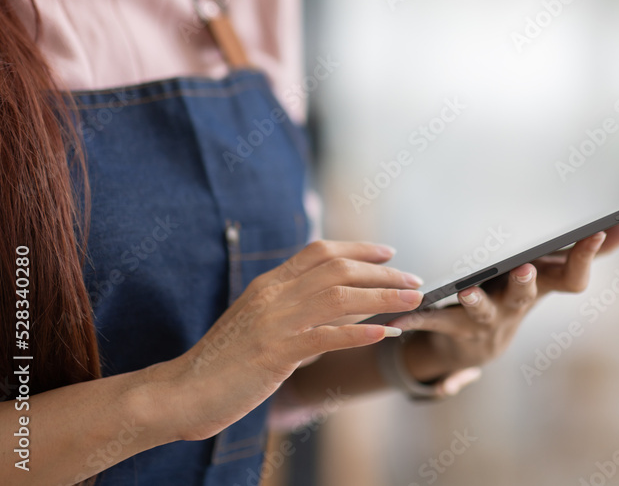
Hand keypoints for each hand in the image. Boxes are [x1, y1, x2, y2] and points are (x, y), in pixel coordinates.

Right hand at [150, 240, 422, 441]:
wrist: (181, 392)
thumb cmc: (223, 363)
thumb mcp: (258, 325)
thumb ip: (290, 310)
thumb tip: (332, 308)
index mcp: (268, 284)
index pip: (319, 252)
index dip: (358, 250)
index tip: (389, 254)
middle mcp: (273, 294)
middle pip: (337, 269)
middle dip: (382, 274)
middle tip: (414, 280)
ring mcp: (274, 321)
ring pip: (339, 297)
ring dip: (382, 298)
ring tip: (413, 300)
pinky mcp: (274, 352)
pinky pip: (324, 336)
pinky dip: (358, 332)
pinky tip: (385, 333)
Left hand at [387, 217, 618, 395]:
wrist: (477, 347)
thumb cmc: (519, 296)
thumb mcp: (557, 271)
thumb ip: (593, 249)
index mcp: (543, 288)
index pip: (572, 276)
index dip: (584, 257)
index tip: (593, 233)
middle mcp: (518, 307)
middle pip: (527, 296)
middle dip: (527, 283)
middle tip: (526, 268)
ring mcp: (486, 320)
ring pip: (482, 311)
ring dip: (475, 302)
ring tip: (464, 290)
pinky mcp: (453, 326)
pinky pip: (434, 320)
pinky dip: (418, 318)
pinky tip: (400, 315)